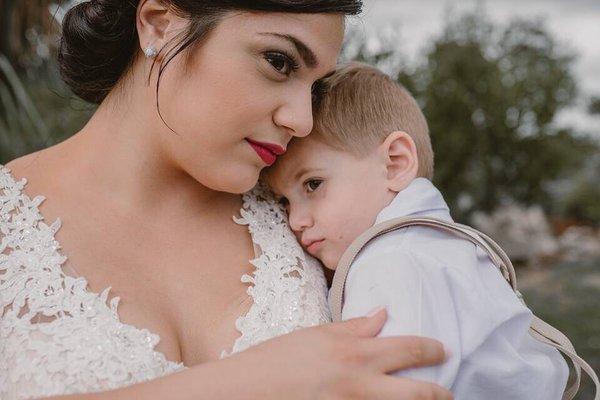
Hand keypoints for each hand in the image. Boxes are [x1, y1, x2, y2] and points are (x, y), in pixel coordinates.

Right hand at [226, 308, 452, 398]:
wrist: (246, 391)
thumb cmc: (278, 360)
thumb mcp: (317, 335)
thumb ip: (354, 327)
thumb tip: (382, 314)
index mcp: (354, 354)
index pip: (407, 350)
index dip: (430, 349)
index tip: (442, 349)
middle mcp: (360, 385)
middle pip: (417, 394)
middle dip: (439, 394)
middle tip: (447, 392)